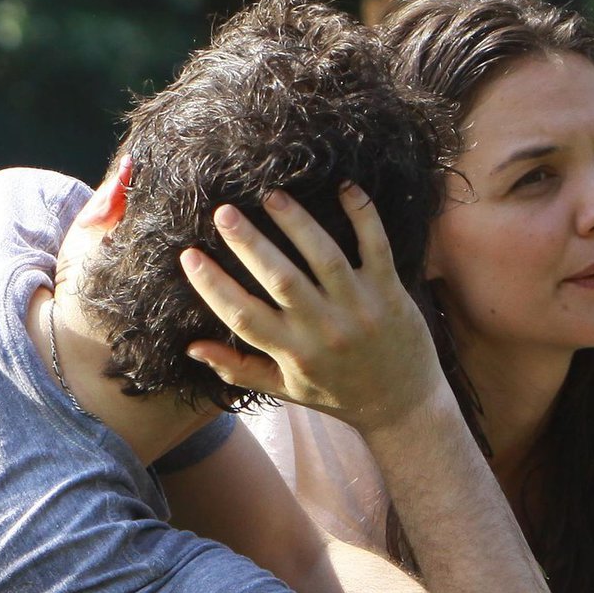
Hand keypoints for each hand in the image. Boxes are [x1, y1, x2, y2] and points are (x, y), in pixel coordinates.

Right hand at [180, 185, 445, 431]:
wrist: (404, 406)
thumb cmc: (337, 394)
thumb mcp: (285, 390)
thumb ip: (238, 368)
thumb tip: (192, 347)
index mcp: (293, 353)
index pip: (243, 317)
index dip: (212, 286)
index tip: (189, 256)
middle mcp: (324, 330)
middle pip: (279, 279)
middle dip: (249, 243)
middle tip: (223, 212)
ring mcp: (359, 308)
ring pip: (324, 257)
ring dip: (297, 223)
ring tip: (271, 195)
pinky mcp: (390, 292)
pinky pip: (376, 247)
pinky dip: (362, 215)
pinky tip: (345, 187)